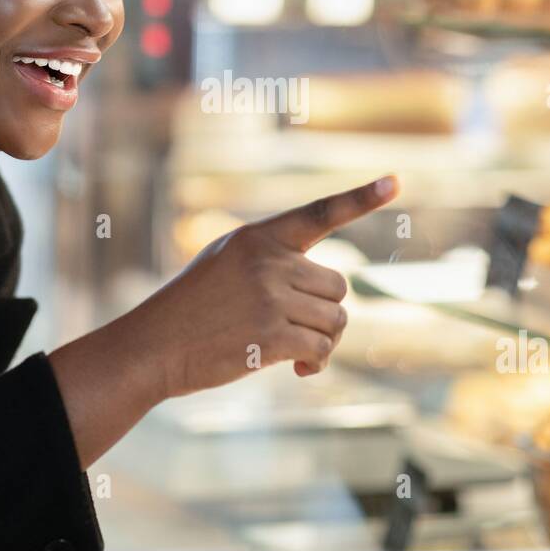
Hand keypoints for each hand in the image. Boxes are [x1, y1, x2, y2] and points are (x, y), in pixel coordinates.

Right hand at [135, 175, 398, 398]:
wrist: (153, 346)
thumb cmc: (191, 307)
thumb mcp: (225, 262)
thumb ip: (272, 260)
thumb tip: (333, 292)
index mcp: (259, 237)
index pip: (320, 213)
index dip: (361, 198)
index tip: (396, 181)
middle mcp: (269, 261)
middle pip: (339, 286)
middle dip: (326, 311)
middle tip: (302, 328)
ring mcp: (270, 297)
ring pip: (336, 320)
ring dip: (323, 341)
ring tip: (296, 349)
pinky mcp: (272, 335)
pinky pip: (321, 348)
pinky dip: (315, 362)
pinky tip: (297, 369)